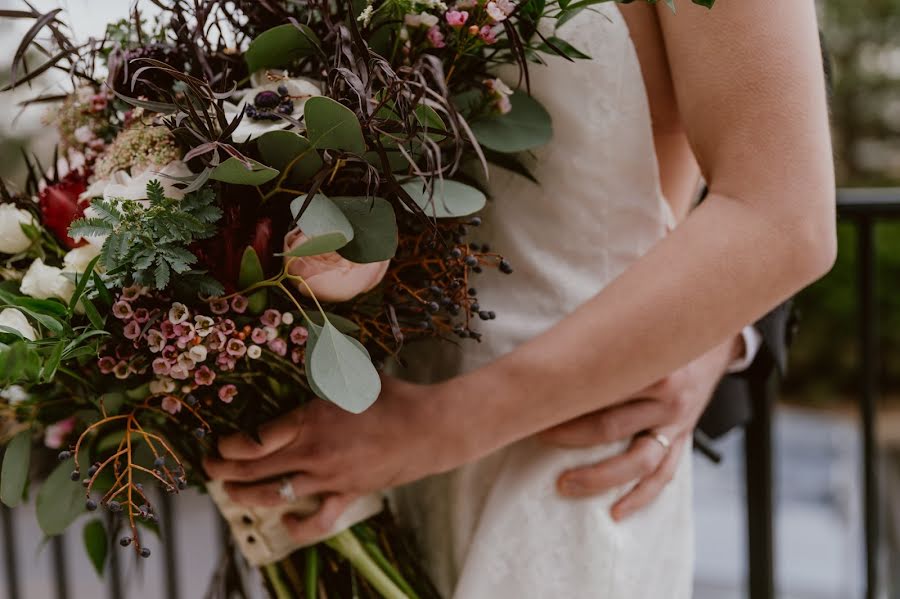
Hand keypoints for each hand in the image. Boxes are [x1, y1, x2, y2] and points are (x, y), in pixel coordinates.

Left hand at [203, 376, 448, 541]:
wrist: (428, 428)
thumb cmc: (393, 396)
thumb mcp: (354, 374)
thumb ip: (326, 366)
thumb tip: (313, 345)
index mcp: (310, 420)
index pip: (255, 441)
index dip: (230, 447)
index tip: (221, 445)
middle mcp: (312, 453)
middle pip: (255, 471)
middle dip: (224, 472)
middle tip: (208, 470)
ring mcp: (328, 479)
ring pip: (276, 495)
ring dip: (246, 497)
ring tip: (230, 495)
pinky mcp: (347, 495)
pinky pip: (316, 521)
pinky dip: (297, 526)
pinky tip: (285, 523)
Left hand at [538, 334, 743, 520]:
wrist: (712, 336)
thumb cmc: (660, 331)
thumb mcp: (634, 328)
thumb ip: (603, 343)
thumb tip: (552, 355)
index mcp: (653, 366)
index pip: (602, 388)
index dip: (566, 400)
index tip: (535, 407)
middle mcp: (668, 398)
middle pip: (612, 426)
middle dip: (570, 437)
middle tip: (538, 437)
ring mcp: (678, 422)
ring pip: (638, 460)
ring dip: (600, 477)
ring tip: (566, 484)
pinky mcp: (683, 437)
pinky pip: (664, 473)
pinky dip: (641, 496)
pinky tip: (617, 512)